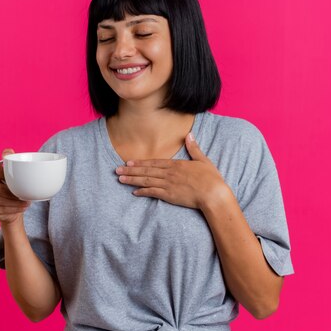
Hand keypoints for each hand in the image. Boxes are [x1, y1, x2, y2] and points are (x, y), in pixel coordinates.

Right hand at [0, 148, 30, 223]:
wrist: (8, 202)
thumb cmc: (11, 184)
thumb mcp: (12, 171)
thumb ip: (10, 160)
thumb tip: (8, 151)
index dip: (7, 176)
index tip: (20, 181)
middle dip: (13, 195)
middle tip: (26, 198)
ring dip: (14, 204)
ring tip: (26, 204)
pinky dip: (10, 211)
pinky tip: (19, 209)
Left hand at [115, 133, 233, 209]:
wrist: (214, 194)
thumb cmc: (211, 178)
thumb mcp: (203, 160)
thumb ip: (194, 148)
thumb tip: (189, 134)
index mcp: (176, 164)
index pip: (154, 162)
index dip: (140, 162)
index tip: (129, 162)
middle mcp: (169, 173)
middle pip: (146, 171)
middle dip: (131, 170)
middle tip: (117, 169)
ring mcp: (168, 185)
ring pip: (146, 181)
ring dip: (132, 179)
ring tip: (120, 178)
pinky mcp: (169, 195)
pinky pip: (153, 192)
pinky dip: (143, 192)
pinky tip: (134, 192)